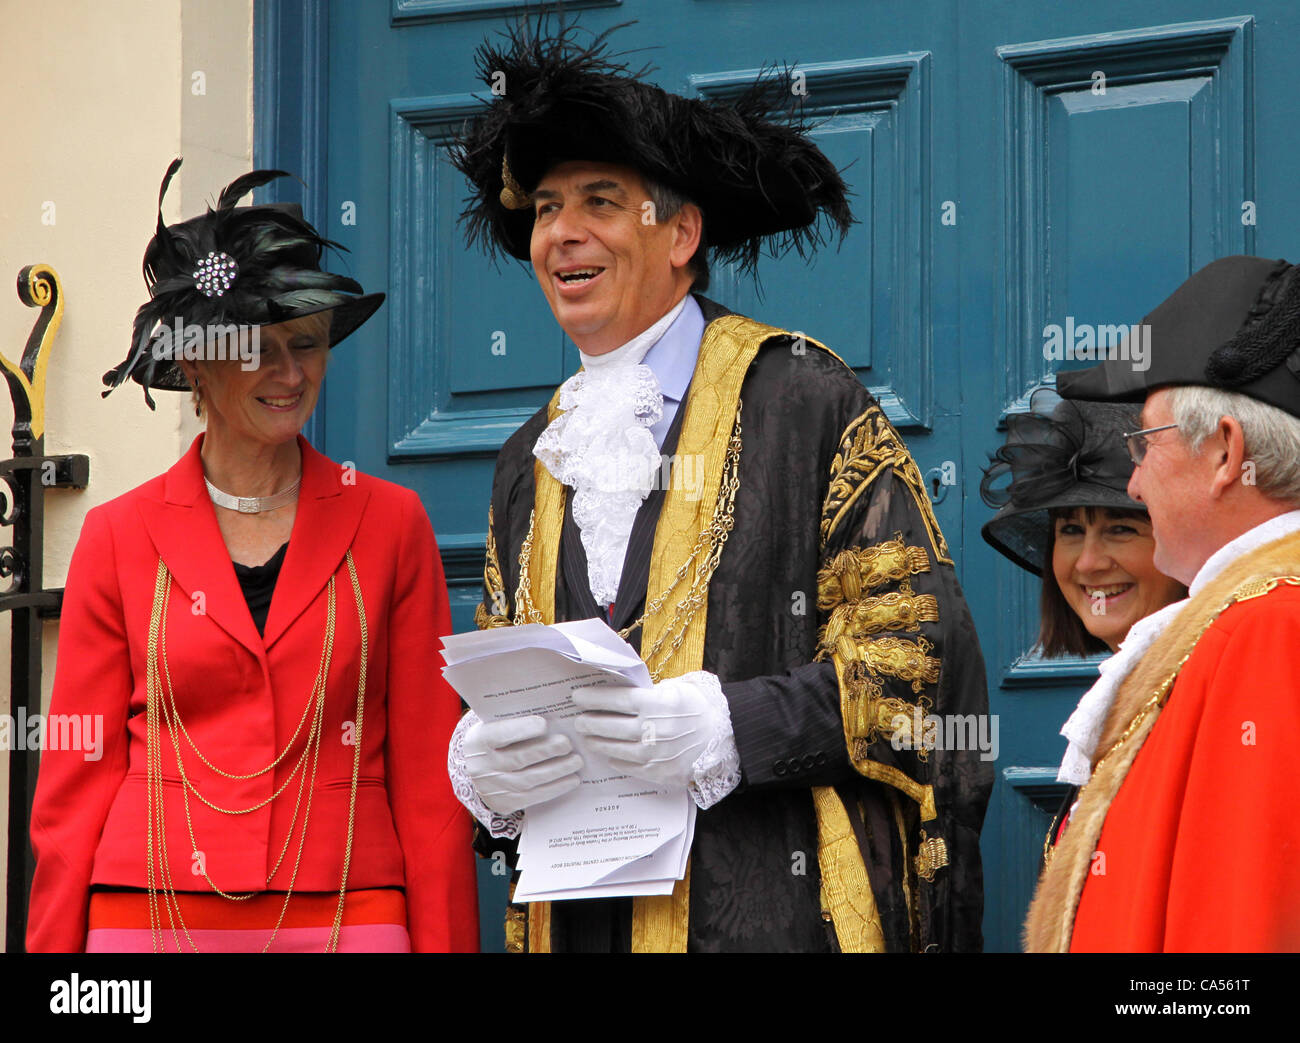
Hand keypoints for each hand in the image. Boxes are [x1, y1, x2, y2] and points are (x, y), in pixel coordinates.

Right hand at [462, 715, 583, 814]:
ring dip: (556, 771)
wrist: (477, 769)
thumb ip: (515, 720)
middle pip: (517, 759)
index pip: (499, 735)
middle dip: (545, 751)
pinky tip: (571, 779)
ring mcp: (493, 787)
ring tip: (576, 761)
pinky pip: (532, 797)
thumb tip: (552, 715)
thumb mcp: (496, 725)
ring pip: (528, 780)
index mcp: (479, 740)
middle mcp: (482, 766)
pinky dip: (554, 788)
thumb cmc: (496, 740)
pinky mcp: (505, 803)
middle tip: (567, 744)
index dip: (521, 729)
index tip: (543, 723)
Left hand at [571, 677, 724, 788]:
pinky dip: (615, 760)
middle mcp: (653, 729)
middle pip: (610, 726)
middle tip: (579, 720)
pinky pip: (629, 767)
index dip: (593, 698)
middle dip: (589, 722)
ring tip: (588, 737)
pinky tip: (608, 755)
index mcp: (656, 704)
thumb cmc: (699, 708)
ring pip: (615, 749)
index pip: (615, 699)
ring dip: (598, 743)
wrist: (726, 737)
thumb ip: (648, 691)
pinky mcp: (660, 772)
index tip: (578, 697)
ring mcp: (655, 754)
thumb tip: (619, 689)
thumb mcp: (676, 689)